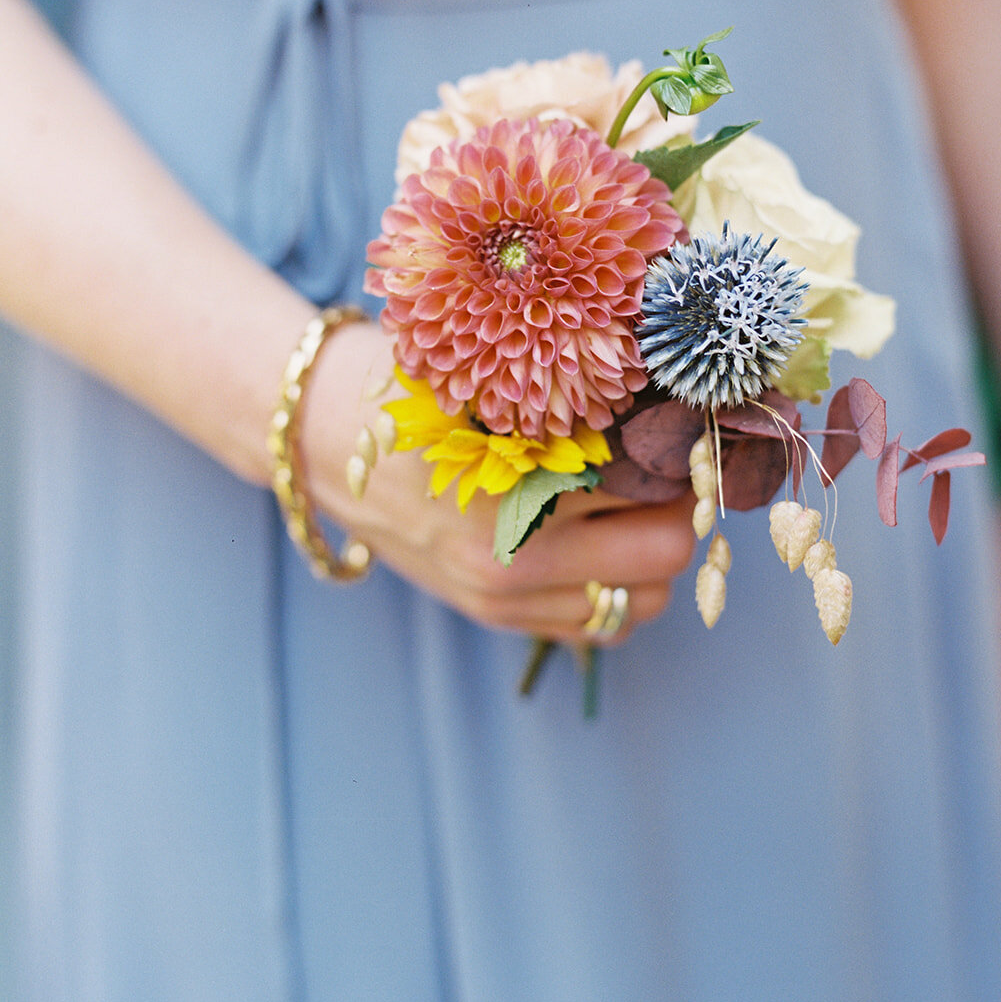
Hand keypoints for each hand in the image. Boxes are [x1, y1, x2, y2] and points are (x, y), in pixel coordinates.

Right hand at [301, 321, 696, 643]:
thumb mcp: (490, 374)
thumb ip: (573, 387)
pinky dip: (618, 590)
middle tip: (665, 460)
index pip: (655, 484)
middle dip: (678, 502)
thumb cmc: (410, 386)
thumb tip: (673, 386)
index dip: (680, 448)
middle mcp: (517, 557)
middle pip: (665, 550)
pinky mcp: (495, 617)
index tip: (681, 420)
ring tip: (635, 502)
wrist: (319, 438)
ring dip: (653, 554)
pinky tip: (602, 541)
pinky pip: (599, 627)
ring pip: (643, 601)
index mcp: (519, 486)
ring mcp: (506, 598)